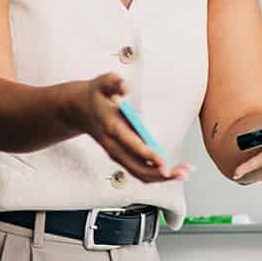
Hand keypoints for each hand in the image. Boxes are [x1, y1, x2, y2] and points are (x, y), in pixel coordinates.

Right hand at [68, 73, 189, 183]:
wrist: (78, 108)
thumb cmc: (96, 95)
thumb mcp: (103, 83)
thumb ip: (114, 83)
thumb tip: (126, 86)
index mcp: (111, 128)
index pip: (130, 145)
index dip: (146, 154)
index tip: (162, 161)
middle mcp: (114, 146)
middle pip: (136, 168)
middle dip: (159, 173)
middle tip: (180, 172)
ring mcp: (117, 154)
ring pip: (139, 174)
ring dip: (161, 178)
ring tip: (182, 173)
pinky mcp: (122, 156)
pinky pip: (139, 171)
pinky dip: (156, 175)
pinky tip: (172, 172)